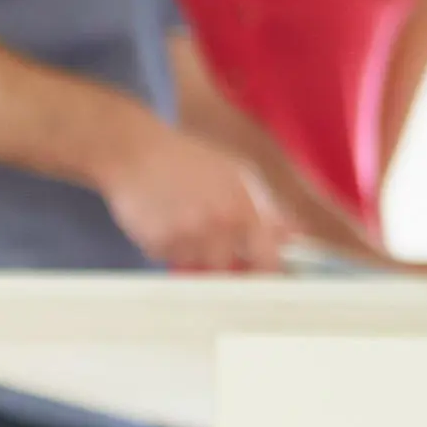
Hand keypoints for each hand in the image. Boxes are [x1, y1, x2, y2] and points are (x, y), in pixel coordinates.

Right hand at [98, 122, 287, 272]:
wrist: (134, 150)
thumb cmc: (187, 159)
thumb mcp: (236, 174)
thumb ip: (266, 209)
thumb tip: (292, 238)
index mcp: (244, 209)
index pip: (267, 262)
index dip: (264, 274)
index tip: (258, 276)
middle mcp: (218, 225)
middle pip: (228, 272)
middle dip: (220, 263)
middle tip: (207, 243)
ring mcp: (186, 236)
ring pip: (195, 267)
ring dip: (190, 254)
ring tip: (179, 222)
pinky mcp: (157, 243)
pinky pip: (167, 260)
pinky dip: (165, 247)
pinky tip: (160, 220)